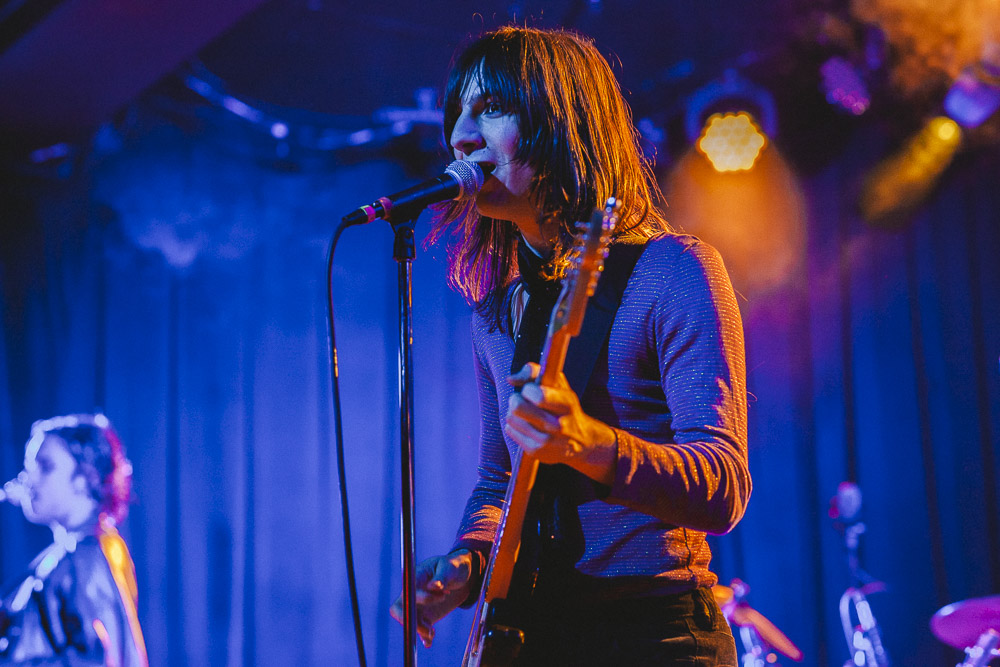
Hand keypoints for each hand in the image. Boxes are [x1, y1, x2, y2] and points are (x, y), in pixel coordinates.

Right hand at [390, 550, 472, 647]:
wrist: (459, 575)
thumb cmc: (453, 566)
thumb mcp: (451, 568)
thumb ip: (442, 577)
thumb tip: (433, 586)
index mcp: (417, 577)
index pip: (409, 591)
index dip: (421, 598)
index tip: (442, 596)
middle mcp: (413, 593)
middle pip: (399, 609)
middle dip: (410, 620)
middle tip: (427, 626)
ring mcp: (418, 605)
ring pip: (409, 621)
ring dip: (419, 630)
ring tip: (432, 633)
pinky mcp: (425, 615)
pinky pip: (420, 628)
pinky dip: (423, 636)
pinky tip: (429, 642)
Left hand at [505, 362, 617, 484]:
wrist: (582, 442)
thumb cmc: (564, 407)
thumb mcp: (558, 384)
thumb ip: (534, 372)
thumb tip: (510, 379)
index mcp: (567, 404)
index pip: (539, 396)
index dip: (528, 389)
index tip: (531, 390)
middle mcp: (559, 425)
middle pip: (517, 407)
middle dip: (515, 399)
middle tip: (521, 400)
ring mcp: (547, 441)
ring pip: (510, 417)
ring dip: (514, 412)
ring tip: (525, 414)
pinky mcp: (536, 452)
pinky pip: (509, 430)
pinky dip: (514, 425)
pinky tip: (526, 426)